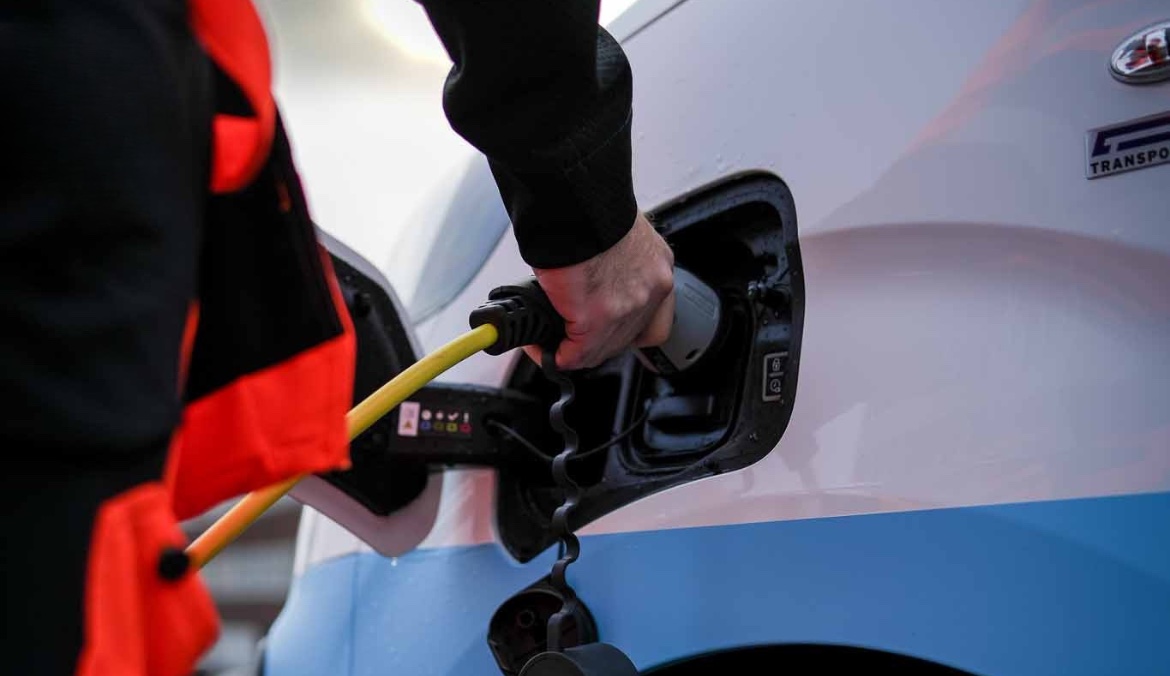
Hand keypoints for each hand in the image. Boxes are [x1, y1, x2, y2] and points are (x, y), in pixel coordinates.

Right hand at [524, 213, 674, 369]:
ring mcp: (628, 307)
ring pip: (601, 351)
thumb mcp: (616, 231)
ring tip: (550, 343)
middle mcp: (651, 289)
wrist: (575, 196)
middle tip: (569, 337)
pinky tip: (540, 346)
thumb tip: (588, 273)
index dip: (625, 331)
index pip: (653, 318)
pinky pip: (575, 354)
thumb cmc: (588, 203)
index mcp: (656, 265)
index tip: (607, 331)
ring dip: (572, 351)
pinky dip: (553, 353)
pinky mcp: (597, 318)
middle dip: (594, 342)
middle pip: (625, 340)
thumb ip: (612, 259)